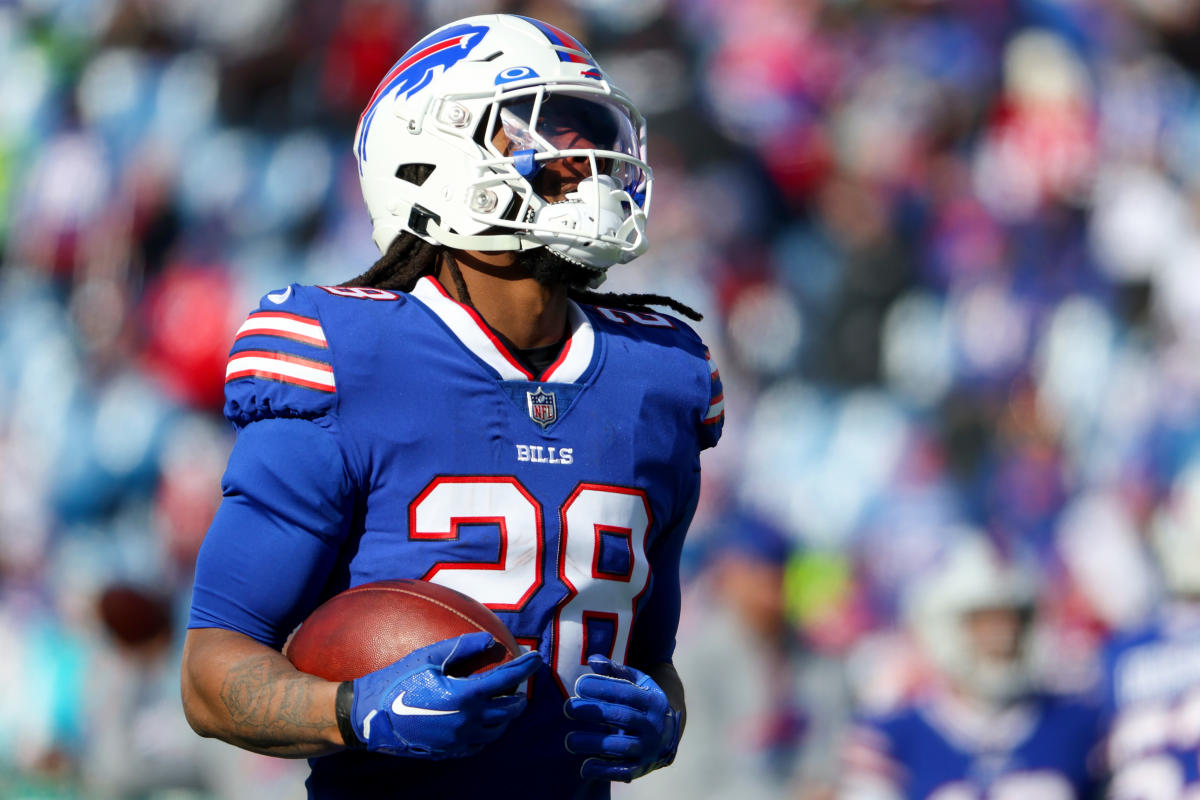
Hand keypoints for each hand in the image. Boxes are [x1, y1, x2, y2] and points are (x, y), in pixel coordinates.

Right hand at [349, 631, 540, 757]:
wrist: (368, 717)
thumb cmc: (397, 680)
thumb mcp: (428, 656)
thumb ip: (463, 647)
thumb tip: (491, 640)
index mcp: (465, 696)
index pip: (507, 680)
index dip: (525, 667)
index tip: (537, 657)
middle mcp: (467, 722)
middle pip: (509, 710)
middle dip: (518, 694)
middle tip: (518, 681)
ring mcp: (459, 740)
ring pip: (497, 730)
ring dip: (506, 715)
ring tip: (505, 701)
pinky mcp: (449, 752)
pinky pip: (479, 744)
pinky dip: (488, 731)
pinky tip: (483, 721)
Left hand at [563, 655, 681, 781]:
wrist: (668, 734)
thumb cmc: (643, 702)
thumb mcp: (636, 682)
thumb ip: (614, 670)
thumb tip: (592, 659)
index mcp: (654, 700)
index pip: (628, 692)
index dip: (603, 688)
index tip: (579, 685)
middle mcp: (654, 725)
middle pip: (623, 717)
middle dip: (595, 713)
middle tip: (568, 708)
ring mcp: (649, 748)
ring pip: (621, 746)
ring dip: (595, 743)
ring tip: (569, 740)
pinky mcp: (642, 767)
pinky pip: (623, 771)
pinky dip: (604, 770)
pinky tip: (584, 768)